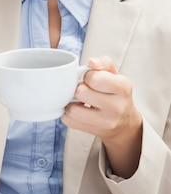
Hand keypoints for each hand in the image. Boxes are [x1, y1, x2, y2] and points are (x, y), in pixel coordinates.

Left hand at [62, 56, 141, 178]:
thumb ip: (103, 62)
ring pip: (72, 110)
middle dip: (79, 88)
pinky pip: (68, 121)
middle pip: (81, 92)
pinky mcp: (93, 131)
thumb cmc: (115, 93)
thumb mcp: (115, 75)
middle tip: (85, 90)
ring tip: (79, 101)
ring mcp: (105, 122)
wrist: (124, 122)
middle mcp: (117, 107)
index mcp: (123, 87)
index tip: (92, 79)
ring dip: (71, 103)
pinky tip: (78, 111)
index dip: (88, 76)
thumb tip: (91, 62)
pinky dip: (69, 114)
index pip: (94, 78)